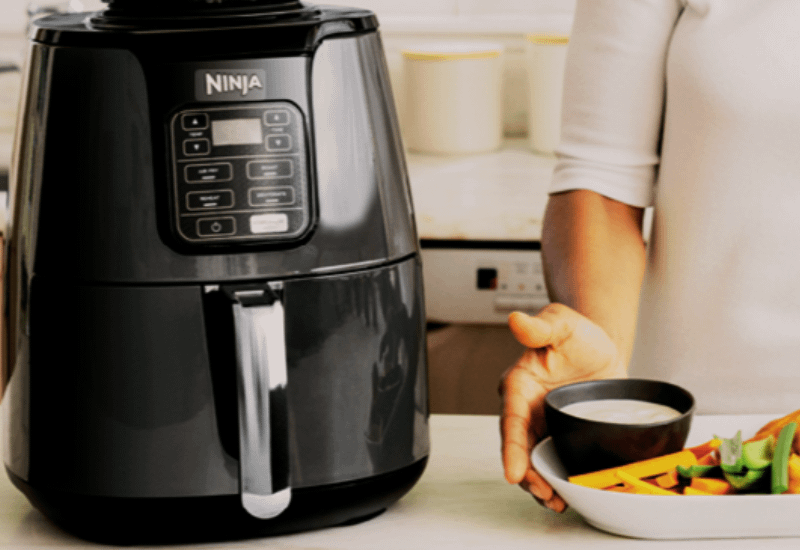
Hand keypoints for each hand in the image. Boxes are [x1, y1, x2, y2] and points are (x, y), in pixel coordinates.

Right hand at [499, 303, 624, 511]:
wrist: (598, 349)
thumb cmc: (576, 335)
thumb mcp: (562, 326)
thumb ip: (540, 327)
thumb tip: (517, 320)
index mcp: (518, 384)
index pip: (511, 419)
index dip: (512, 448)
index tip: (513, 472)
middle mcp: (524, 408)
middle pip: (518, 447)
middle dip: (527, 474)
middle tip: (543, 493)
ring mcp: (540, 425)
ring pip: (532, 460)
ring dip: (540, 483)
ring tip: (555, 501)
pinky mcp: (557, 435)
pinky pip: (550, 461)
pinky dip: (555, 479)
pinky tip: (564, 494)